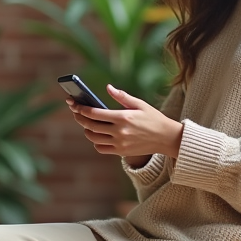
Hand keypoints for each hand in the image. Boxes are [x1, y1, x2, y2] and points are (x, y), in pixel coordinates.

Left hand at [67, 84, 182, 165]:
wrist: (166, 138)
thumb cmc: (153, 118)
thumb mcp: (139, 104)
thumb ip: (122, 96)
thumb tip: (108, 87)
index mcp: (123, 117)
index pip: (94, 113)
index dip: (81, 108)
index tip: (75, 104)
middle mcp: (119, 131)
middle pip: (90, 125)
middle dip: (79, 118)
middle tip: (75, 112)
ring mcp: (119, 143)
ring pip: (93, 138)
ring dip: (87, 130)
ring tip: (87, 123)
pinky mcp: (121, 152)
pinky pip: (101, 148)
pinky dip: (96, 142)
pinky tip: (97, 135)